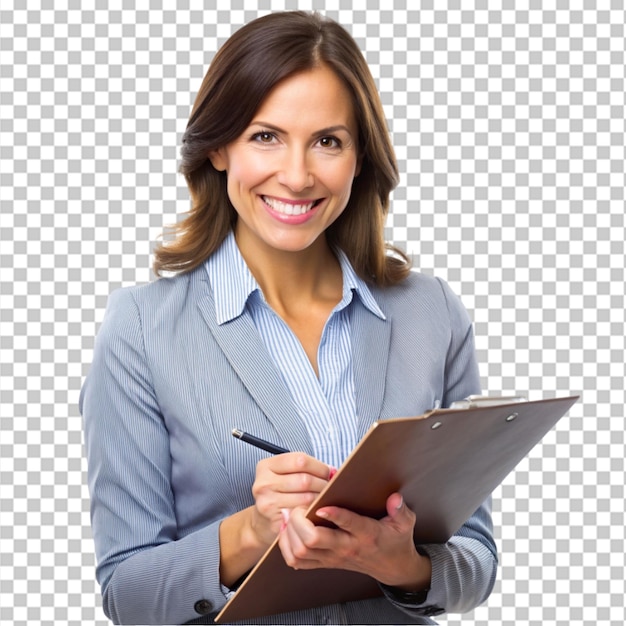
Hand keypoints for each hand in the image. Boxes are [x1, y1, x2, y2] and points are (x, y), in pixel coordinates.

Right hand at [249, 452, 333, 545]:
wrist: (261, 523)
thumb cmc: (279, 493)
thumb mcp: (284, 474)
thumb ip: (304, 469)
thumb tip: (333, 472)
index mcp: (266, 466)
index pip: (300, 460)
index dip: (319, 466)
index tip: (327, 473)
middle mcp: (263, 484)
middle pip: (305, 480)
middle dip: (323, 484)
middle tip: (330, 489)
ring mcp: (267, 504)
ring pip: (307, 498)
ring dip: (321, 499)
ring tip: (325, 499)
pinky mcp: (274, 522)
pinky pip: (303, 515)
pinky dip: (314, 512)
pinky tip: (316, 511)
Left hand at [277, 492, 431, 590]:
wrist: (392, 568)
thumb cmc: (395, 540)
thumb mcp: (405, 524)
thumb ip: (401, 510)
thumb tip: (395, 498)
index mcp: (366, 533)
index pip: (348, 525)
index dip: (333, 515)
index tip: (320, 506)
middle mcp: (346, 546)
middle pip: (314, 540)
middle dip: (299, 522)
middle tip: (296, 506)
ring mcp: (333, 557)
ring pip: (301, 552)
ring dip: (289, 533)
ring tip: (288, 515)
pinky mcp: (325, 562)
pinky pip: (298, 561)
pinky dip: (287, 546)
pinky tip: (287, 531)